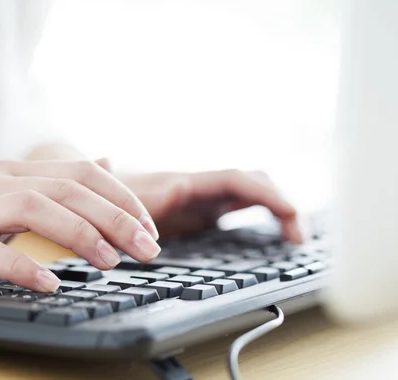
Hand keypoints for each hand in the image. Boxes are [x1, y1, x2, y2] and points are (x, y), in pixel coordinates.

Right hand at [0, 160, 159, 299]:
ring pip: (34, 210)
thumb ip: (58, 179)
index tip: (149, 229)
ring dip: (79, 236)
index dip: (122, 199)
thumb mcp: (9, 192)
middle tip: (147, 249)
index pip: (82, 174)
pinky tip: (52, 283)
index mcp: (16, 171)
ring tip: (111, 263)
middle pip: (67, 190)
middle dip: (115, 218)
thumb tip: (106, 164)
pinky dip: (24, 267)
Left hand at [121, 170, 301, 242]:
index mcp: (184, 183)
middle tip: (299, 238)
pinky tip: (277, 236)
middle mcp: (200, 187)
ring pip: (253, 196)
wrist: (99, 196)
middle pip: (254, 184)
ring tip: (296, 239)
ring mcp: (205, 199)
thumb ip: (110, 178)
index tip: (289, 212)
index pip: (235, 180)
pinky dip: (266, 218)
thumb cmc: (104, 195)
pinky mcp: (205, 212)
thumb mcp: (108, 191)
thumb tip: (105, 158)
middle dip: (282, 204)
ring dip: (279, 212)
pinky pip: (244, 209)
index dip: (265, 194)